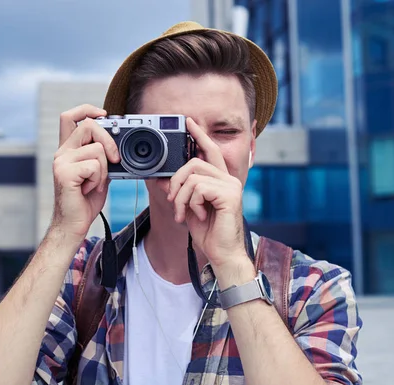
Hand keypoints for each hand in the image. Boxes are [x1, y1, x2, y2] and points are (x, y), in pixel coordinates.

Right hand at [50, 104, 119, 239]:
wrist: (73, 224)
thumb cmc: (85, 200)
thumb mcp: (99, 173)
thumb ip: (103, 156)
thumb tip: (119, 141)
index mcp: (68, 149)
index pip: (70, 116)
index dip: (87, 109)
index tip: (103, 114)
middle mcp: (62, 152)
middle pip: (88, 125)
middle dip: (109, 140)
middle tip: (115, 159)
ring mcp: (61, 162)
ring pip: (96, 149)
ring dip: (105, 169)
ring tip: (95, 183)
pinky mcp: (64, 173)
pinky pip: (94, 166)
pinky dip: (99, 179)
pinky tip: (89, 189)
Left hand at [167, 118, 248, 273]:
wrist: (221, 254)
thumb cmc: (208, 233)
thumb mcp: (188, 207)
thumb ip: (179, 190)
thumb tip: (161, 177)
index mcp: (220, 180)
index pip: (209, 151)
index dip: (199, 135)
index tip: (188, 121)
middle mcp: (228, 179)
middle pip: (194, 162)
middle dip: (176, 181)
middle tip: (172, 200)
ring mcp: (231, 186)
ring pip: (192, 176)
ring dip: (180, 197)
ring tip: (184, 214)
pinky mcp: (229, 194)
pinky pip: (198, 188)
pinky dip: (191, 203)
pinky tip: (199, 216)